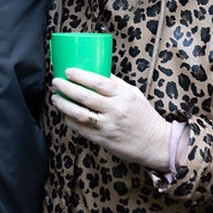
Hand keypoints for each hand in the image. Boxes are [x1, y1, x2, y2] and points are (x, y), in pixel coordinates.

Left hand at [51, 68, 170, 171]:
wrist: (156, 143)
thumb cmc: (144, 116)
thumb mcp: (134, 94)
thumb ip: (116, 84)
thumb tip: (97, 70)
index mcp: (123, 96)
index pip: (98, 82)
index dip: (80, 75)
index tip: (68, 71)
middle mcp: (115, 110)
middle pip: (85, 97)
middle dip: (66, 88)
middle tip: (56, 82)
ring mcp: (108, 126)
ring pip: (79, 114)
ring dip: (63, 105)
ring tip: (56, 98)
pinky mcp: (103, 140)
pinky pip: (81, 130)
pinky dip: (70, 121)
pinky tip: (65, 114)